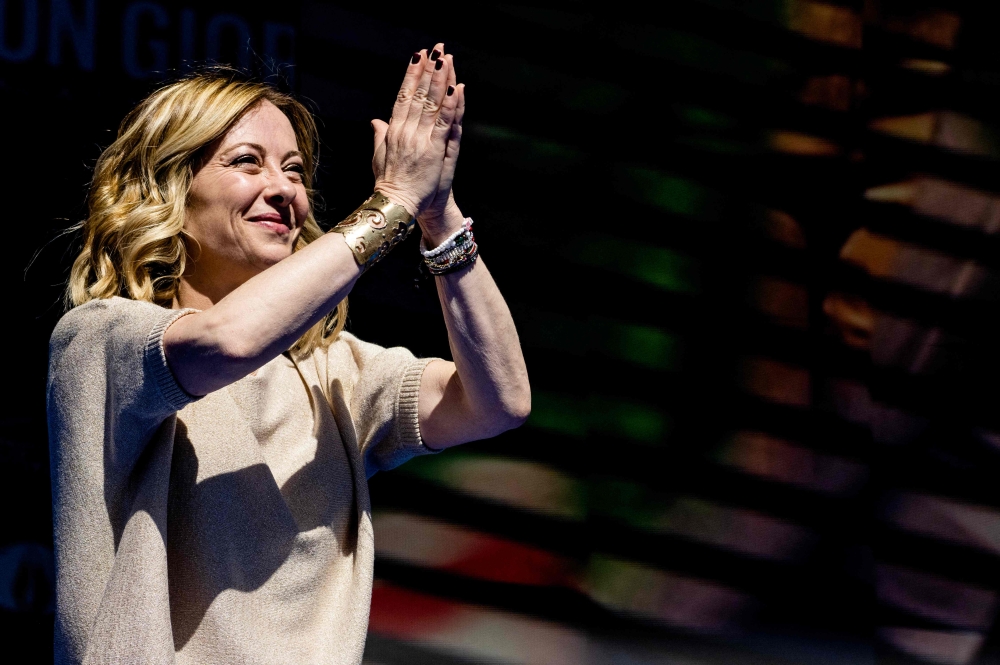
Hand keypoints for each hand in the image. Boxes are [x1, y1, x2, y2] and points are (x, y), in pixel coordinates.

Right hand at [371, 43, 460, 219]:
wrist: (396, 204)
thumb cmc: (389, 183)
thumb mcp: (379, 156)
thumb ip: (380, 136)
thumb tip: (376, 121)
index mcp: (393, 130)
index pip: (403, 95)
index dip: (411, 74)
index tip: (418, 56)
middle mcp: (405, 130)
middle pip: (418, 93)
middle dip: (428, 69)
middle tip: (436, 48)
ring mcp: (420, 139)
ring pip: (432, 103)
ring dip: (440, 79)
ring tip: (447, 59)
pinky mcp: (433, 150)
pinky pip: (444, 123)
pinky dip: (451, 105)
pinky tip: (457, 88)